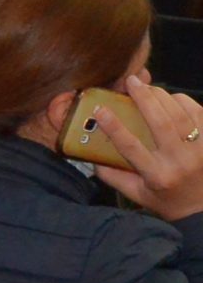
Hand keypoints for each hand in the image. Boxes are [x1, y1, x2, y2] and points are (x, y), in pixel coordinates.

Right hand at [90, 79, 202, 221]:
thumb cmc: (167, 201)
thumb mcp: (137, 195)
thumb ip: (113, 177)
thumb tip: (90, 157)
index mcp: (157, 176)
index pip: (131, 148)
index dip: (114, 127)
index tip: (100, 110)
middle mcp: (180, 162)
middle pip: (161, 123)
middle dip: (145, 98)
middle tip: (131, 81)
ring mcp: (200, 151)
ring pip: (182, 115)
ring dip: (164, 97)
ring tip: (150, 88)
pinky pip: (200, 114)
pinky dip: (185, 102)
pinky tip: (173, 99)